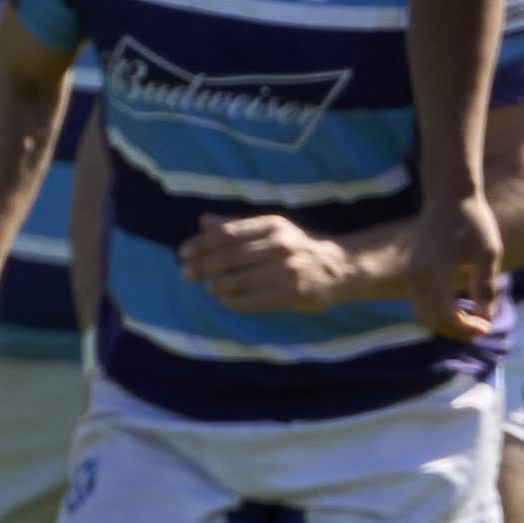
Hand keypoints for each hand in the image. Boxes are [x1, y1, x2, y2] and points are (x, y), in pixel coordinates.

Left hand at [180, 211, 368, 313]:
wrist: (340, 266)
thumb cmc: (297, 246)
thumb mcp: (271, 229)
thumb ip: (237, 226)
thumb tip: (203, 221)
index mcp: (271, 225)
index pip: (226, 233)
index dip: (201, 244)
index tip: (183, 253)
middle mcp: (279, 245)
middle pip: (228, 257)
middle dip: (202, 266)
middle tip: (186, 273)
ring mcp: (286, 271)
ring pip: (238, 280)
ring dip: (216, 286)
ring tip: (209, 287)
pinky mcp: (292, 294)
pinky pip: (252, 301)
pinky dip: (233, 301)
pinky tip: (225, 300)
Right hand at [406, 182, 506, 340]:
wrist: (449, 196)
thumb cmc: (473, 221)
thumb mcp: (488, 253)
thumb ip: (485, 286)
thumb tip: (486, 318)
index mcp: (434, 272)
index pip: (444, 316)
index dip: (465, 328)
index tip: (487, 327)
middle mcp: (417, 276)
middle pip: (430, 319)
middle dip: (455, 330)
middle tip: (482, 328)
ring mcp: (412, 273)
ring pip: (423, 313)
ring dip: (445, 321)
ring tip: (472, 319)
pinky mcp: (413, 270)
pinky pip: (421, 301)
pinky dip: (438, 311)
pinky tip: (459, 305)